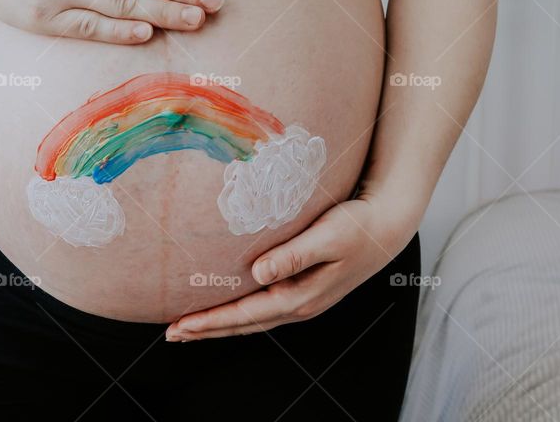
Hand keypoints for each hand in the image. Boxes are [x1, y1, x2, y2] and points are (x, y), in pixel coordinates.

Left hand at [165, 196, 418, 340]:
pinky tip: (226, 307)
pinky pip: (261, 307)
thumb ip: (293, 255)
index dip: (212, 321)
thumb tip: (258, 273)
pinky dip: (238, 311)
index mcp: (301, 296)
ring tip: (190, 325)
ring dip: (220, 323)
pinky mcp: (302, 287)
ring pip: (251, 318)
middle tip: (172, 333)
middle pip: (244, 324)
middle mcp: (299, 304)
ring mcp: (301, 298)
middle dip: (207, 329)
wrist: (386, 226)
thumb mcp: (327, 236)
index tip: (181, 325)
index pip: (246, 314)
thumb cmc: (357, 226)